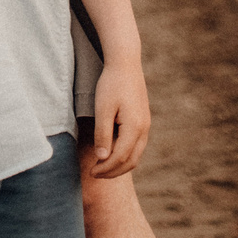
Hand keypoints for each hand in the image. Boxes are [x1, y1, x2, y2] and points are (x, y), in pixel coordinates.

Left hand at [85, 58, 151, 178]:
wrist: (126, 64)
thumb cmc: (111, 84)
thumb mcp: (103, 108)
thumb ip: (103, 134)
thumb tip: (103, 158)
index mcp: (135, 127)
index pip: (120, 158)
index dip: (106, 169)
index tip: (91, 172)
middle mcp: (144, 129)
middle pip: (131, 161)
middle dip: (113, 172)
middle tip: (96, 174)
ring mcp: (146, 126)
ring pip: (136, 155)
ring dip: (120, 165)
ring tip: (102, 167)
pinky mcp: (143, 121)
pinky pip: (136, 146)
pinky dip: (125, 155)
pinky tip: (111, 153)